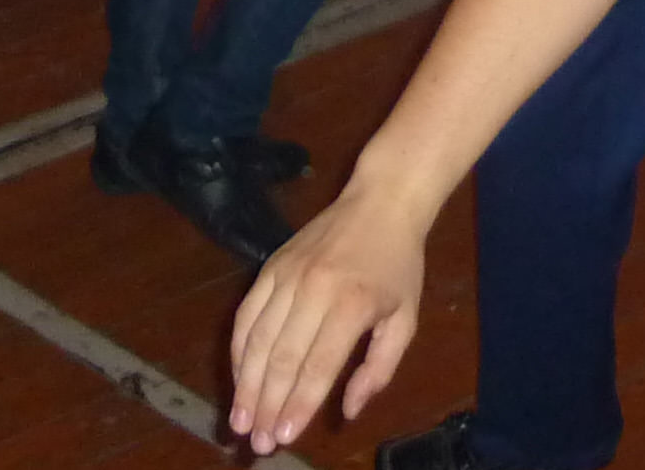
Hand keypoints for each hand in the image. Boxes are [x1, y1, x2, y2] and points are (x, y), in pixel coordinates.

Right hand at [228, 179, 430, 454]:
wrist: (379, 202)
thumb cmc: (397, 266)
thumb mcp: (405, 319)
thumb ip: (378, 369)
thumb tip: (348, 411)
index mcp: (352, 305)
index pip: (317, 366)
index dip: (298, 406)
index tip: (283, 437)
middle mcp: (313, 289)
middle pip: (281, 358)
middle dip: (266, 405)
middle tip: (256, 443)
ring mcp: (287, 276)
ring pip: (257, 338)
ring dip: (246, 383)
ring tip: (240, 419)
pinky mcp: (270, 266)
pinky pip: (247, 313)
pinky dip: (240, 349)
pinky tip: (239, 376)